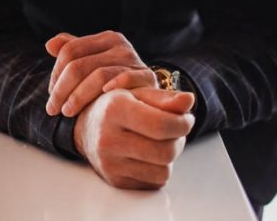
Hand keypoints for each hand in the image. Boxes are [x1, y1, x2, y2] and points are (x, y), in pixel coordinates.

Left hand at [45, 30, 157, 116]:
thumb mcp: (93, 64)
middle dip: (61, 89)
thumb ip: (72, 51)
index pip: (70, 50)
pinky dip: (112, 87)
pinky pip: (126, 80)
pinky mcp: (147, 78)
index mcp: (107, 38)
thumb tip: (49, 44)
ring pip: (98, 75)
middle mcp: (121, 46)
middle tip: (53, 109)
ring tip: (67, 112)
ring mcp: (135, 61)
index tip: (51, 93)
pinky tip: (100, 101)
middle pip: (80, 65)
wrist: (147, 98)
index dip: (56, 73)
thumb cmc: (114, 82)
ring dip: (78, 96)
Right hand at [73, 86, 194, 189]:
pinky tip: (148, 154)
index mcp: (114, 109)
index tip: (187, 118)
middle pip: (166, 151)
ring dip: (169, 156)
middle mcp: (108, 139)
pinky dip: (158, 169)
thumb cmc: (115, 106)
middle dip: (179, 140)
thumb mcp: (137, 92)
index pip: (160, 125)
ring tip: (159, 140)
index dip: (182, 123)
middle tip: (175, 130)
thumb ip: (165, 97)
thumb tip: (189, 101)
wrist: (87, 127)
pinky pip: (154, 183)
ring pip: (163, 171)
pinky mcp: (116, 182)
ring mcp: (110, 164)